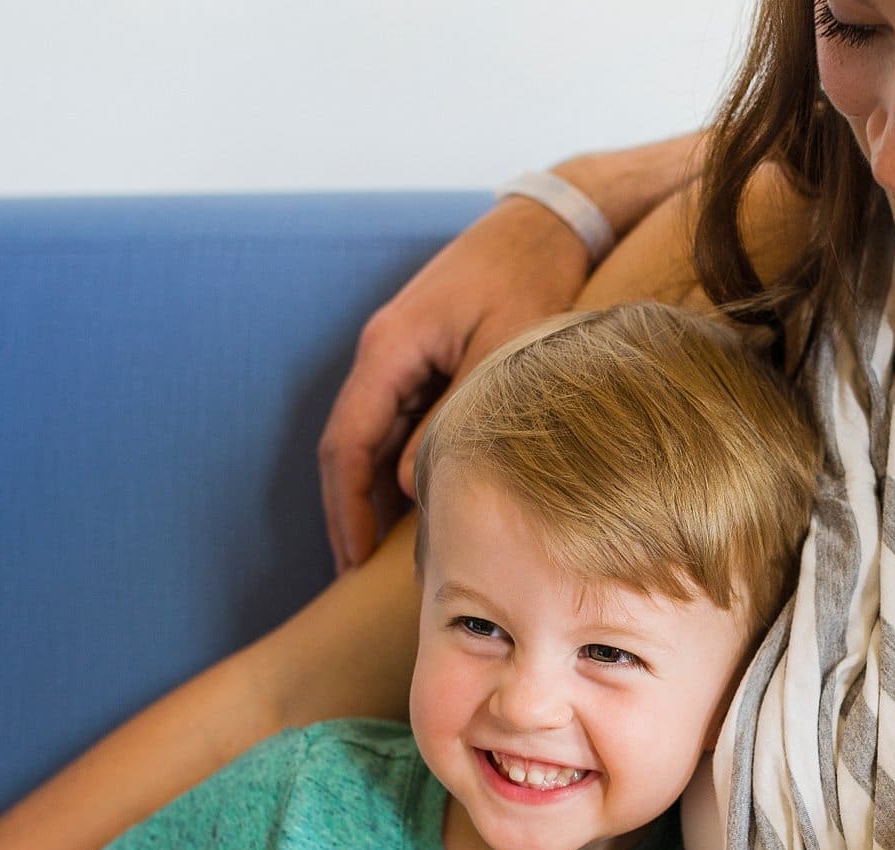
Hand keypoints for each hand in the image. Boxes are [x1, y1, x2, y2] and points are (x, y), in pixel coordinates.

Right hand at [317, 197, 591, 570]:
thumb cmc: (529, 278)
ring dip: (374, 497)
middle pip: (349, 448)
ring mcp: (402, 358)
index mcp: (389, 349)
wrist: (548, 226)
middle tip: (355, 578)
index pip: (348, 444)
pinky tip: (418, 510)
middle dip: (349, 515)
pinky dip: (401, 468)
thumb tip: (413, 486)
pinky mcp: (426, 361)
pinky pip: (401, 424)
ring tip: (383, 560)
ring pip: (374, 440)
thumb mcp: (501, 350)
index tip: (351, 564)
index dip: (345, 509)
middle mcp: (383, 355)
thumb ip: (456, 417)